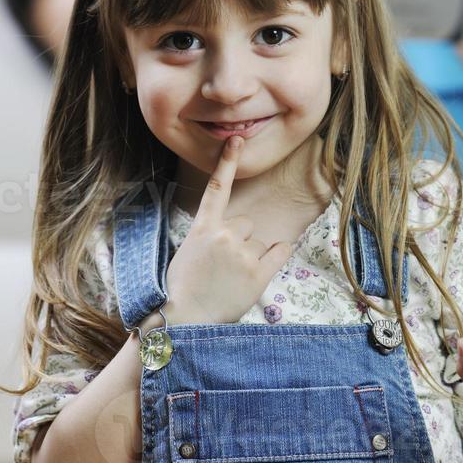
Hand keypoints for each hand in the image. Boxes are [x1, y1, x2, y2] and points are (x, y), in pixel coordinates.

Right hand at [164, 136, 292, 323]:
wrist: (185, 321)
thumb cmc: (182, 290)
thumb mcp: (188, 253)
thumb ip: (209, 236)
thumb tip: (230, 231)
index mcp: (202, 228)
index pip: (217, 189)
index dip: (227, 163)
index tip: (236, 140)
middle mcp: (224, 235)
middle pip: (246, 223)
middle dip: (240, 239)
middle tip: (223, 266)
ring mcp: (243, 254)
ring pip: (259, 242)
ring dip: (251, 256)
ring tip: (232, 278)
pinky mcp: (259, 274)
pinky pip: (279, 251)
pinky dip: (277, 254)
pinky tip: (262, 268)